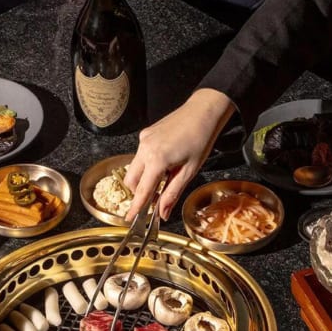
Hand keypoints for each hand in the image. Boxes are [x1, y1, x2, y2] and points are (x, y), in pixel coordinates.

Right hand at [123, 89, 236, 220]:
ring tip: (164, 178)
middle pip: (132, 180)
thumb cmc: (201, 140)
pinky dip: (147, 164)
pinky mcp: (145, 134)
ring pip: (134, 168)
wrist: (202, 111)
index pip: (142, 190)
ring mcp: (143, 140)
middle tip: (154, 199)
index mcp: (157, 160)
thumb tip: (163, 213)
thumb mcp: (190, 171)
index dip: (136, 207)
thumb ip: (173, 193)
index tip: (130, 218)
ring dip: (143, 178)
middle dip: (139, 192)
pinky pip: (140, 155)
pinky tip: (165, 161)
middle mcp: (144, 149)